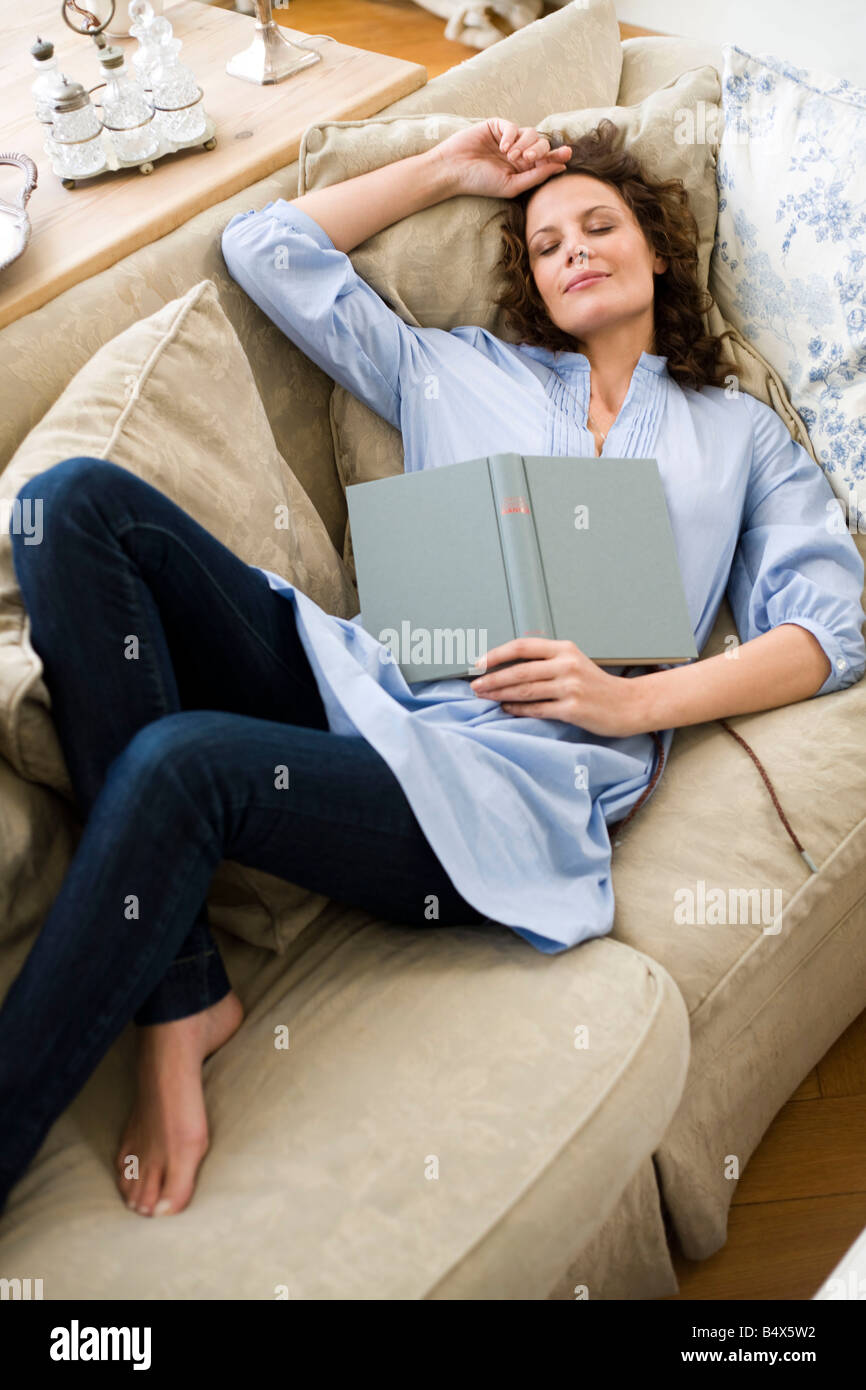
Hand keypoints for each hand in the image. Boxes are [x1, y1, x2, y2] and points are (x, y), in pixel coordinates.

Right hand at [428, 118, 571, 199]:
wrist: (454, 170)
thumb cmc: (480, 182)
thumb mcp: (512, 184)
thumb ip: (536, 176)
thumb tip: (561, 167)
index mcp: (522, 169)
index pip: (545, 160)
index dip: (557, 156)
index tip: (567, 153)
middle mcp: (517, 153)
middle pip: (541, 145)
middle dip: (539, 150)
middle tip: (527, 157)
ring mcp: (507, 139)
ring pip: (530, 133)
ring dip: (524, 144)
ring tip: (510, 156)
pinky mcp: (496, 126)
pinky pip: (513, 126)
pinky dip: (511, 136)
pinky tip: (502, 147)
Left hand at [468, 638, 644, 736]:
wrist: (629, 704)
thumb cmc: (597, 685)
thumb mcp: (574, 662)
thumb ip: (546, 661)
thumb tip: (508, 667)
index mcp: (565, 649)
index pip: (522, 646)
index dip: (496, 654)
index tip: (478, 663)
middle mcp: (567, 665)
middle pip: (519, 670)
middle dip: (492, 678)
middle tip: (474, 685)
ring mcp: (571, 687)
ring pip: (525, 689)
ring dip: (499, 693)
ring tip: (483, 696)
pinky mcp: (573, 708)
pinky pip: (537, 709)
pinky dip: (518, 709)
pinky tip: (505, 708)